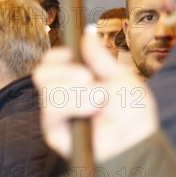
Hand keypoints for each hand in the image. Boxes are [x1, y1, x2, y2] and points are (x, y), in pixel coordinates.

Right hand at [32, 33, 158, 162]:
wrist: (135, 141)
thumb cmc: (131, 115)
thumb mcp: (121, 77)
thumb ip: (100, 58)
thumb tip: (87, 34)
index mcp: (72, 82)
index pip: (49, 63)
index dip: (57, 55)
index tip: (73, 55)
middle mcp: (60, 97)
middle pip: (40, 73)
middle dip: (66, 72)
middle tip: (89, 78)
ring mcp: (54, 114)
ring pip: (47, 89)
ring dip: (77, 90)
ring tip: (98, 100)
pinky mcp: (53, 130)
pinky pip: (52, 108)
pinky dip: (74, 103)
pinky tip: (91, 110)